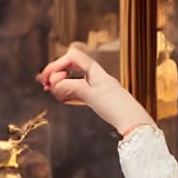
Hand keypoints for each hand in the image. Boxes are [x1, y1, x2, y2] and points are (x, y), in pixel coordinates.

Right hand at [37, 44, 153, 136]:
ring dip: (60, 82)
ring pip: (73, 78)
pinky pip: (78, 88)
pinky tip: (62, 96)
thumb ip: (71, 87)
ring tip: (50, 90)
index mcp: (94, 70)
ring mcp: (95, 84)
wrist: (131, 119)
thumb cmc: (115, 105)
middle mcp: (94, 74)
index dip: (57, 65)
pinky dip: (68, 90)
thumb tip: (55, 84)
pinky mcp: (96, 95)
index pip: (71, 57)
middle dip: (56, 73)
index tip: (47, 78)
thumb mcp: (89, 95)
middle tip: (45, 85)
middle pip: (70, 66)